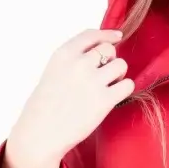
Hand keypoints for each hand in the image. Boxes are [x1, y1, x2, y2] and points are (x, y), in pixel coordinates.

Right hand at [5, 28, 133, 167]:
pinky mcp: (104, 100)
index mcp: (64, 54)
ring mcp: (92, 81)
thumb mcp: (53, 71)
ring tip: (107, 87)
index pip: (91, 35)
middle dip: (110, 60)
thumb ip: (74, 60)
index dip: (107, 35)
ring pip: (121, 65)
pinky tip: (114, 97)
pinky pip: (127, 85)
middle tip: (103, 76)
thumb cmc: (46, 105)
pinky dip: (124, 89)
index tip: (117, 36)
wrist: (41, 132)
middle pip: (109, 49)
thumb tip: (103, 51)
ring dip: (118, 75)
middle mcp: (79, 64)